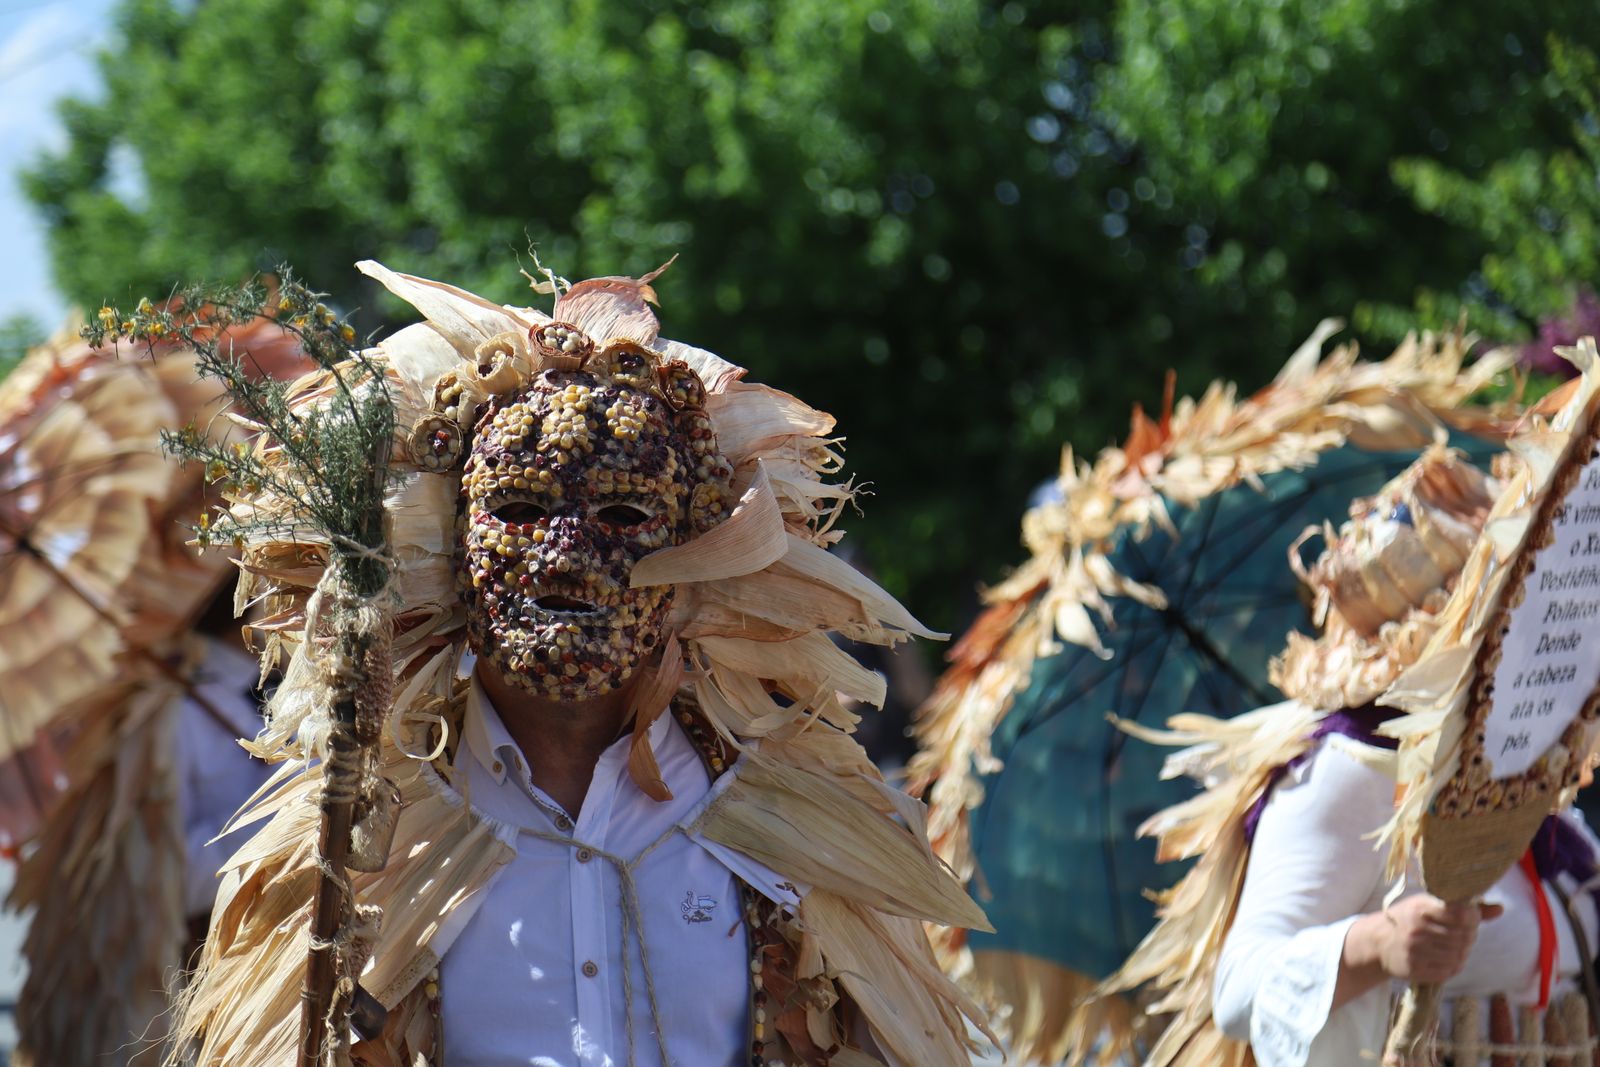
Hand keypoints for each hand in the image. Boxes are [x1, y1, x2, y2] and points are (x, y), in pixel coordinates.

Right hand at [1363, 895, 1503, 982]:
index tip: (1470, 917)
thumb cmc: (1410, 919)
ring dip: (1463, 952)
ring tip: (1455, 946)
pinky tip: (1447, 958)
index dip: (1472, 917)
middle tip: (1464, 934)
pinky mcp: (1414, 969)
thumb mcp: (1429, 906)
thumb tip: (1500, 909)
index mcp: (1420, 908)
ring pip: (1459, 955)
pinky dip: (1454, 965)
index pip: (1461, 914)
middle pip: (1463, 937)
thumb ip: (1465, 908)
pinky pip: (1449, 970)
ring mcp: (1414, 950)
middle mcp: (1417, 929)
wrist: (1378, 942)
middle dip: (1470, 936)